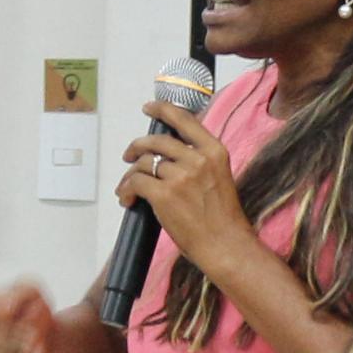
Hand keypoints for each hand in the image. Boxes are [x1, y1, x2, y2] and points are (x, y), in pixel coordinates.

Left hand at [122, 99, 251, 271]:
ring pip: (143, 164)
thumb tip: (165, 156)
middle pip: (156, 141)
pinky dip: (126, 190)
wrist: (225, 244)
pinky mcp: (164, 194)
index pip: (185, 120)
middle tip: (128, 156)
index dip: (163, 110)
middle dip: (136, 147)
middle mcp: (197, 159)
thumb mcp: (218, 177)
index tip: (149, 108)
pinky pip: (135, 182)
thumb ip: (197, 162)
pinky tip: (128, 201)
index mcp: (214, 151)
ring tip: (128, 189)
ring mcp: (180, 176)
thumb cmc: (222, 218)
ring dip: (130, 176)